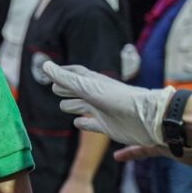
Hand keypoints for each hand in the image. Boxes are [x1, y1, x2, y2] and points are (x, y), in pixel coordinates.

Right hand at [42, 61, 171, 146]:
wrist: (147, 119)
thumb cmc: (118, 100)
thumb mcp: (88, 88)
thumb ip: (66, 79)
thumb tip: (44, 65)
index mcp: (94, 83)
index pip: (75, 74)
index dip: (62, 72)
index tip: (49, 70)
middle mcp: (98, 95)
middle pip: (78, 90)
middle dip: (66, 88)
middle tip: (54, 88)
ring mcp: (103, 111)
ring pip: (83, 107)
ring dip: (74, 105)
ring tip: (64, 106)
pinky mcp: (108, 127)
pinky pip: (92, 125)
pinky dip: (84, 124)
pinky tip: (78, 124)